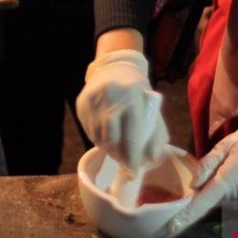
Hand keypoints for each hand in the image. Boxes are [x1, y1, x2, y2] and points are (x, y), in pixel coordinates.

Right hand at [75, 49, 169, 170]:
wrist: (116, 67)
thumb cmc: (138, 92)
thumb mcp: (152, 108)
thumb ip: (156, 133)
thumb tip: (152, 159)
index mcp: (132, 96)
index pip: (131, 134)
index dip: (132, 156)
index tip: (134, 170)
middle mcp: (110, 96)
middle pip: (111, 138)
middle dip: (119, 154)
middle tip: (125, 160)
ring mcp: (93, 99)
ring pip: (98, 137)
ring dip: (108, 147)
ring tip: (116, 147)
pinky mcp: (82, 103)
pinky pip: (89, 130)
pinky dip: (98, 137)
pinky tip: (106, 133)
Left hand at [165, 105, 237, 237]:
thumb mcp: (225, 145)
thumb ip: (207, 166)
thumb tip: (193, 187)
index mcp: (232, 175)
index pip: (206, 201)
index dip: (188, 216)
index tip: (173, 228)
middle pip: (221, 206)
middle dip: (217, 198)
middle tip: (228, 175)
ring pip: (236, 209)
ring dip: (232, 199)